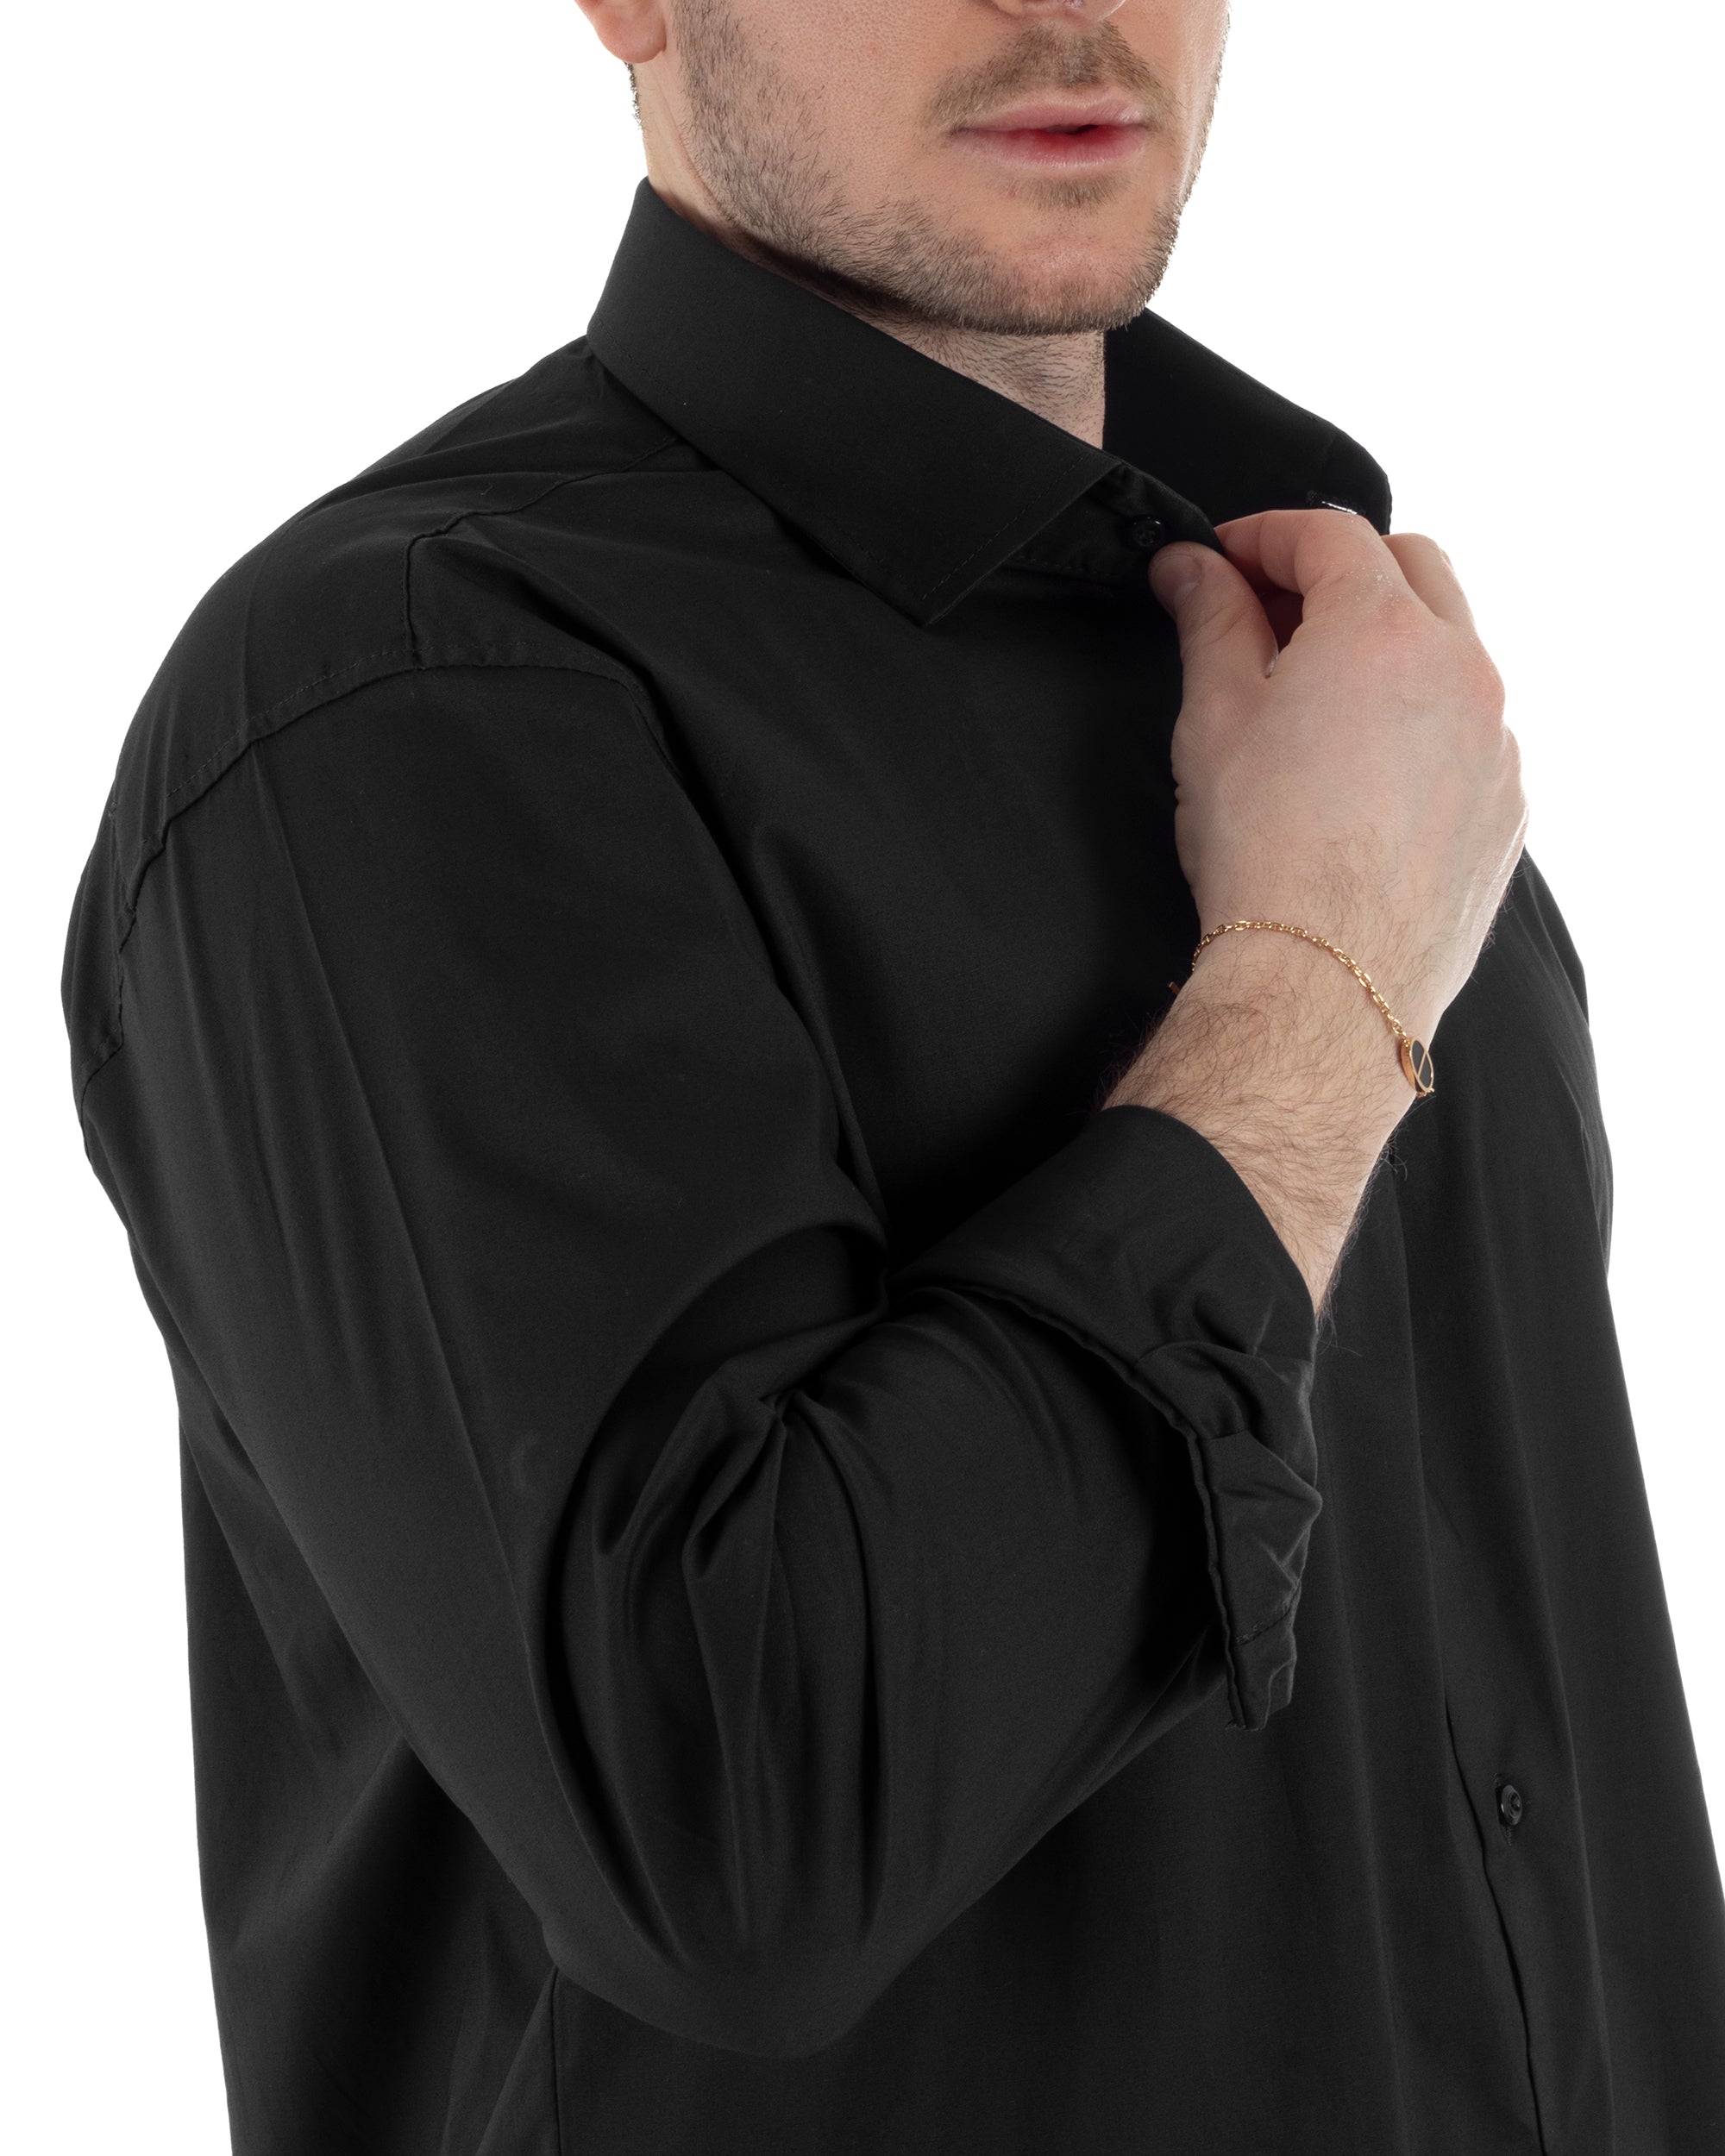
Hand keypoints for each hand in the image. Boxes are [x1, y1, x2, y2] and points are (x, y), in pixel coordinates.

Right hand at [1153, 509, 1525, 1044]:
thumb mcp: (1213, 717)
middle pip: (1410, 566)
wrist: (1325, 976)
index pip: (1329, 534)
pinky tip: (1360, 767)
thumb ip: (1208, 620)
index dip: (1264, 535)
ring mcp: (1494, 740)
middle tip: (1269, 609)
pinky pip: (1467, 728)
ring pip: (1449, 648)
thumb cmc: (1267, 855)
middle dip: (1338, 570)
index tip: (1223, 558)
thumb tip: (1193, 570)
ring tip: (1314, 694)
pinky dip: (1418, 717)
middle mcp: (1461, 671)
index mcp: (1384, 631)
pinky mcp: (1504, 804)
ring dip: (1386, 643)